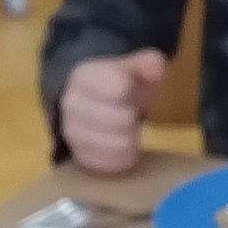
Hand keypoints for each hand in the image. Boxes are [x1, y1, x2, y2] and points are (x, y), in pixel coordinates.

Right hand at [56, 51, 165, 176]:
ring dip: (131, 138)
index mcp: (84, 76)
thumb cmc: (117, 83)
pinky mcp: (79, 157)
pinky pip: (113, 164)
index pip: (117, 88)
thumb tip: (156, 69)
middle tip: (132, 112)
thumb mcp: (134, 66)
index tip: (131, 90)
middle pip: (122, 119)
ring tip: (127, 128)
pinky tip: (122, 143)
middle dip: (134, 116)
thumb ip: (148, 63)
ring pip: (119, 145)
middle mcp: (71, 104)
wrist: (90, 101)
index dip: (133, 91)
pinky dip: (124, 156)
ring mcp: (72, 133)